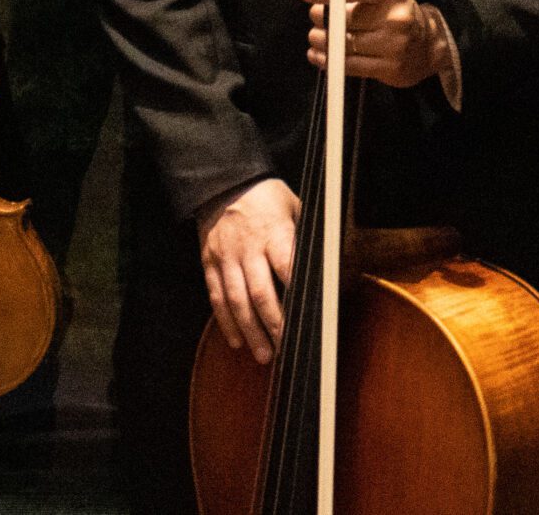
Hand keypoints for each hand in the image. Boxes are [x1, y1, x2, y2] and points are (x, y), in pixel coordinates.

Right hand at [197, 177, 300, 363]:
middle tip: (286, 348)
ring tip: (263, 354)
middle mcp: (248, 248)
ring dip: (250, 331)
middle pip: (261, 292)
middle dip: (274, 324)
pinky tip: (236, 341)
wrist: (224, 183)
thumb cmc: (267, 197)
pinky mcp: (210, 263)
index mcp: (274, 233)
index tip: (308, 317)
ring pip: (237, 301)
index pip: (287, 266)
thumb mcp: (294, 207)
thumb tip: (329, 264)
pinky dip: (225, 322)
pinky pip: (216, 297)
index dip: (297, 293)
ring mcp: (226, 257)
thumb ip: (305, 237)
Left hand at [301, 0, 444, 88]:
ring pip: (342, 44)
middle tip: (316, 14)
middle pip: (343, 18)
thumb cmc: (393, 10)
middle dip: (320, 16)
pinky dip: (326, 59)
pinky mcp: (389, 69)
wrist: (427, 44)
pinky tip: (319, 53)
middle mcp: (395, 18)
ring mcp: (393, 45)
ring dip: (320, 39)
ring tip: (316, 35)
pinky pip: (347, 66)